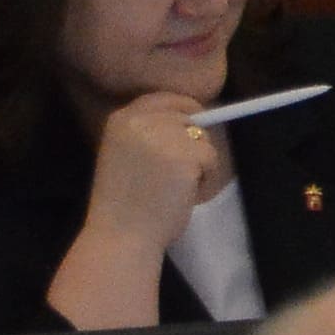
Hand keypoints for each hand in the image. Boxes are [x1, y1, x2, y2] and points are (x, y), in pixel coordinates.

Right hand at [81, 86, 229, 254]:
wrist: (121, 236)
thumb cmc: (124, 205)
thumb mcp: (126, 155)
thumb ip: (149, 134)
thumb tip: (192, 122)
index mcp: (121, 119)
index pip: (164, 98)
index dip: (185, 110)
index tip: (193, 126)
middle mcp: (140, 120)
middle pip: (188, 116)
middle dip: (193, 143)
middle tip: (179, 174)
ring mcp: (164, 136)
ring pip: (203, 139)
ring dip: (201, 164)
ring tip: (179, 189)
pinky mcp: (186, 155)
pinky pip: (212, 160)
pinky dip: (208, 180)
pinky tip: (186, 196)